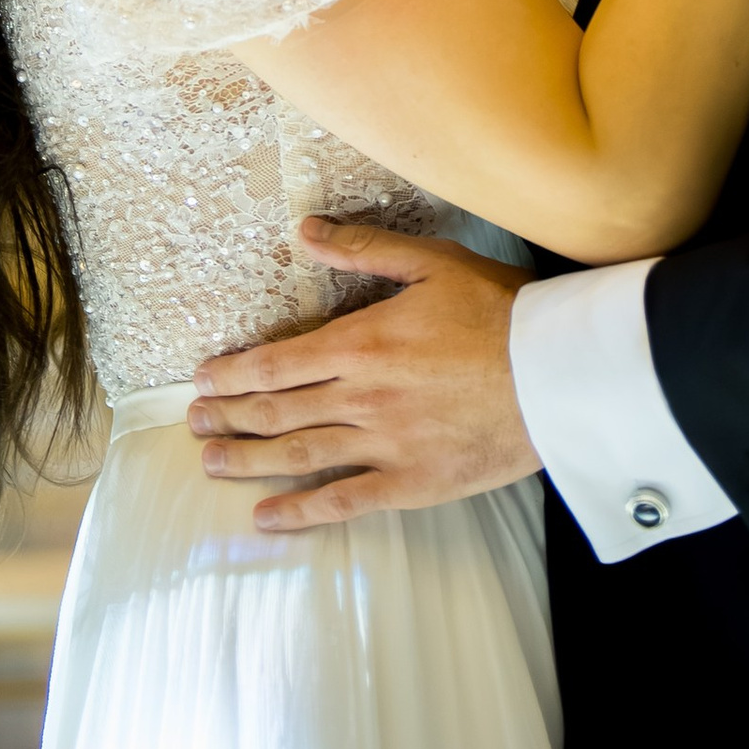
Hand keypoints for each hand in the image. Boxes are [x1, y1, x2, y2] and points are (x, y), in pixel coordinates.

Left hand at [188, 221, 537, 530]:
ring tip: (211, 461)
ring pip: (299, 454)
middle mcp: (363, 397)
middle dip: (229, 416)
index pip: (279, 362)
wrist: (556, 373)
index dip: (234, 374)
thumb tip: (305, 230)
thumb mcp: (432, 262)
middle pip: (278, 411)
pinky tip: (267, 518)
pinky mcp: (412, 483)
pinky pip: (344, 501)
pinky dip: (301, 513)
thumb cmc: (499, 310)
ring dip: (249, 460)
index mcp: (363, 341)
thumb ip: (365, 249)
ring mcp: (385, 444)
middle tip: (192, 422)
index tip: (203, 381)